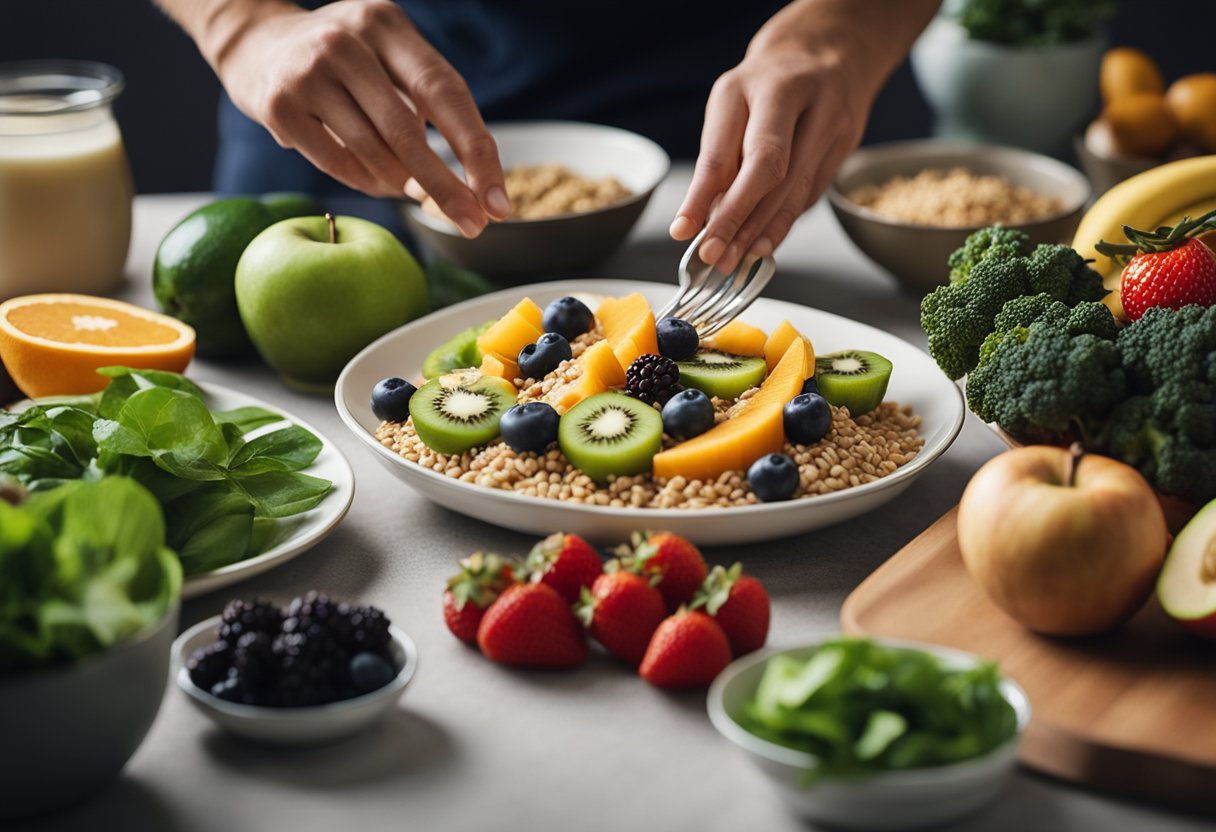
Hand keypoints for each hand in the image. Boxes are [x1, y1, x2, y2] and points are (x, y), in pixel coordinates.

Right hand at [208, 0, 507, 236]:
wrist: (255, 44)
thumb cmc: (343, 64)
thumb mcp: (386, 58)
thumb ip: (424, 106)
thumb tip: (468, 187)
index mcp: (388, 24)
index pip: (446, 91)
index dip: (476, 150)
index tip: (498, 200)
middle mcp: (348, 41)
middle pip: (409, 130)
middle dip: (446, 186)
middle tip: (472, 224)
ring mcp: (309, 71)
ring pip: (373, 151)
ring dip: (401, 184)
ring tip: (413, 192)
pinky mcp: (279, 105)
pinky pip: (337, 163)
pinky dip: (365, 183)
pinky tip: (377, 183)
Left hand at [670, 36, 870, 274]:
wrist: (830, 49)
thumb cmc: (767, 85)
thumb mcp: (732, 105)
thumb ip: (719, 158)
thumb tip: (703, 219)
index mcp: (749, 85)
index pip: (724, 150)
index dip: (702, 198)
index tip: (684, 232)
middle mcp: (794, 96)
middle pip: (766, 170)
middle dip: (737, 220)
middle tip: (715, 256)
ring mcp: (829, 118)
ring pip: (795, 188)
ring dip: (763, 231)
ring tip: (737, 259)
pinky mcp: (847, 143)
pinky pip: (812, 192)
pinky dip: (785, 221)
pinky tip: (765, 242)